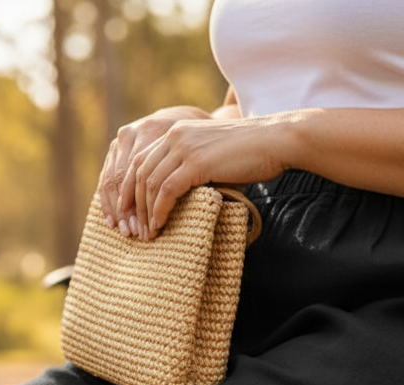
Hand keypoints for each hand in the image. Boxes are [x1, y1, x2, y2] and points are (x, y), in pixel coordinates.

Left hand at [120, 115, 293, 239]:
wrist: (275, 141)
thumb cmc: (249, 156)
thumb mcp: (211, 160)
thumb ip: (189, 173)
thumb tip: (174, 203)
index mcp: (176, 131)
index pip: (140, 161)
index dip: (129, 190)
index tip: (128, 213)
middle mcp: (175, 135)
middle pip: (138, 173)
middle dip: (132, 205)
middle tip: (133, 229)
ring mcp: (184, 147)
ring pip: (149, 184)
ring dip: (145, 212)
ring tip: (147, 234)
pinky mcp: (196, 162)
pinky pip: (166, 190)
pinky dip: (159, 211)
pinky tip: (160, 225)